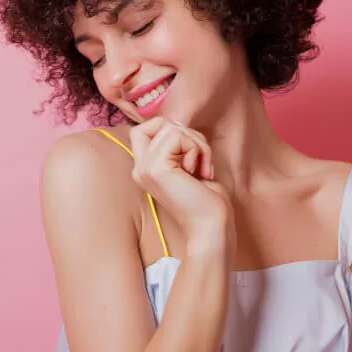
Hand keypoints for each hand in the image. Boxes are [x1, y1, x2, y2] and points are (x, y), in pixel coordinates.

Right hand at [129, 117, 233, 260]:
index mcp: (145, 169)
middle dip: (189, 134)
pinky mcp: (155, 168)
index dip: (171, 130)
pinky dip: (197, 148)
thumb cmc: (207, 202)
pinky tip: (199, 172)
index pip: (145, 128)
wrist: (211, 227)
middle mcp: (139, 168)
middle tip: (201, 162)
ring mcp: (144, 168)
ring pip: (171, 127)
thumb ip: (178, 146)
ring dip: (197, 143)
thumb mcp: (189, 165)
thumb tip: (179, 123)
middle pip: (158, 123)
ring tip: (202, 169)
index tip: (191, 154)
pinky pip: (177, 136)